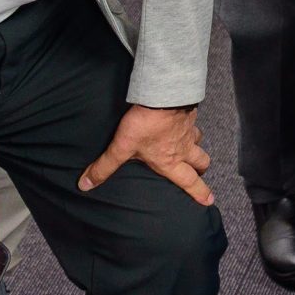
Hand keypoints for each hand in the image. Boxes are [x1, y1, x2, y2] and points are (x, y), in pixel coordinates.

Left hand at [78, 104, 212, 206]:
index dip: (199, 192)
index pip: (188, 182)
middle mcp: (183, 148)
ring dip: (196, 146)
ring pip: (199, 142)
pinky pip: (194, 123)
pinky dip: (190, 126)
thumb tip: (86, 184)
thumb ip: (105, 166)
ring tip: (189, 146)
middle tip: (198, 172)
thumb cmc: (146, 124)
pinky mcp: (189, 114)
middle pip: (201, 163)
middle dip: (200, 170)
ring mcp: (189, 130)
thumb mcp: (122, 147)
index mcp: (169, 161)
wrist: (164, 95)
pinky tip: (181, 122)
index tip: (208, 200)